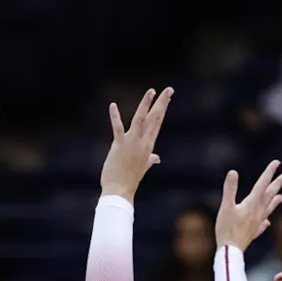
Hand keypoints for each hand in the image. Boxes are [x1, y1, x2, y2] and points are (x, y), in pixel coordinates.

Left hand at [99, 88, 172, 202]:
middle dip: (162, 103)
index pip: (157, 123)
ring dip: (145, 104)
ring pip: (140, 119)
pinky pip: (117, 128)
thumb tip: (157, 158)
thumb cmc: (130, 180)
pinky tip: (113, 105)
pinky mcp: (119, 145)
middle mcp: (143, 142)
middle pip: (154, 118)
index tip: (168, 96)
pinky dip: (115, 117)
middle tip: (168, 89)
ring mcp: (132, 143)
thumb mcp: (142, 167)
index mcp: (148, 145)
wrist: (120, 191)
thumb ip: (150, 159)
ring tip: (151, 91)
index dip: (163, 108)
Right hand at [214, 160, 281, 250]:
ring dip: (276, 201)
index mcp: (252, 203)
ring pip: (269, 209)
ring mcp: (257, 223)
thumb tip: (233, 172)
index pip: (263, 184)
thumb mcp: (226, 207)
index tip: (277, 163)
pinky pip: (263, 224)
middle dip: (278, 183)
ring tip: (281, 196)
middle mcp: (258, 212)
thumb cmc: (226, 229)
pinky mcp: (254, 232)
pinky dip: (266, 220)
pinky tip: (267, 221)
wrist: (231, 251)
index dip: (269, 172)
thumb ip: (230, 189)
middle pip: (270, 194)